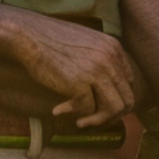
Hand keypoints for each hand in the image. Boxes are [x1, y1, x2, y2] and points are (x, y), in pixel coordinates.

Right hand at [11, 16, 137, 127]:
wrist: (28, 35)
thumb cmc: (51, 41)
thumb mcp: (86, 45)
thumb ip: (100, 61)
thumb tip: (106, 93)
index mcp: (114, 48)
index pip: (129, 83)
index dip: (117, 99)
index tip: (101, 106)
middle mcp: (110, 59)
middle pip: (127, 100)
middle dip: (111, 116)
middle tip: (93, 120)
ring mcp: (96, 71)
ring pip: (114, 109)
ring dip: (97, 121)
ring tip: (80, 122)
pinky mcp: (80, 83)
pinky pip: (87, 110)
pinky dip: (73, 114)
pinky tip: (58, 109)